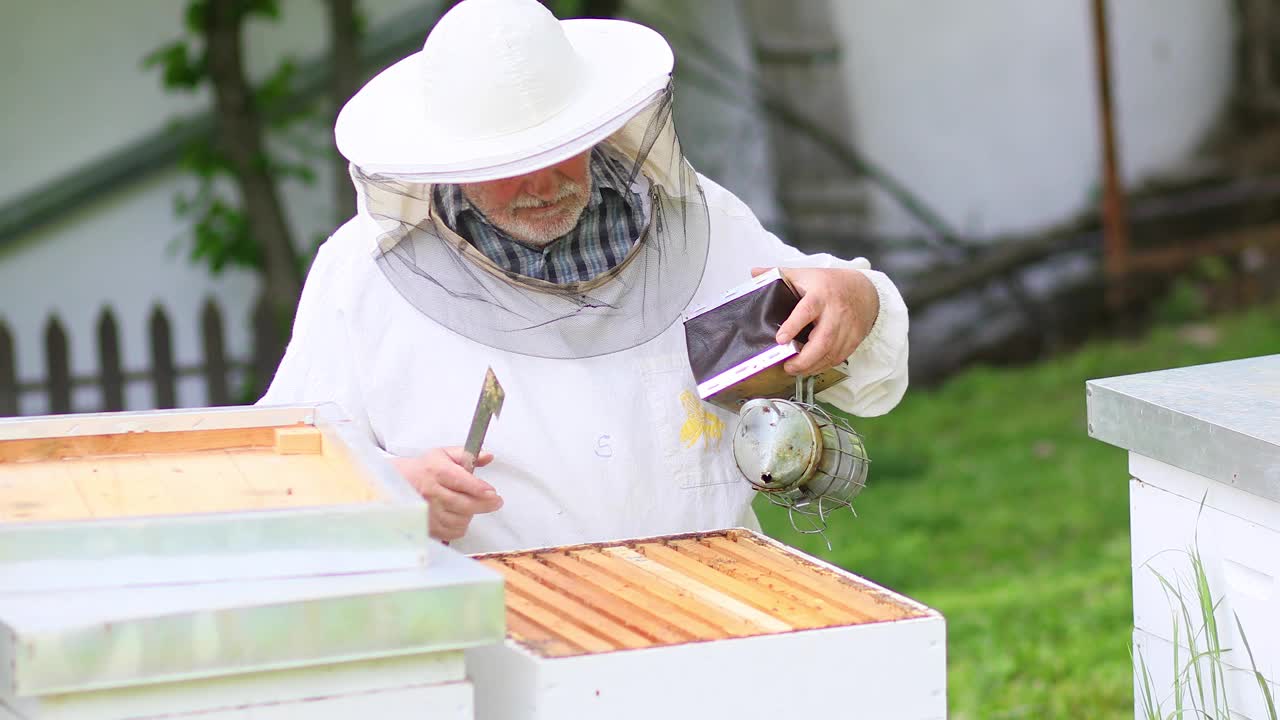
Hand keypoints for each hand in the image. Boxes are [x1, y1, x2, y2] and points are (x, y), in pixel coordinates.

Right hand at [391, 447, 501, 541]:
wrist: (395, 484)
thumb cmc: (423, 469)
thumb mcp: (442, 455)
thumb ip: (466, 454)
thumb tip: (488, 456)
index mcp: (436, 472)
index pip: (462, 482)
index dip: (480, 489)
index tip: (493, 492)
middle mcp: (431, 493)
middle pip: (465, 504)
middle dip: (485, 504)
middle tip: (496, 502)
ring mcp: (428, 512)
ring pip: (460, 519)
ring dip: (471, 514)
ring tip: (470, 505)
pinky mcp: (426, 526)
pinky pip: (452, 532)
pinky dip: (460, 526)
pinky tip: (459, 516)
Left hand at [751, 266, 879, 375]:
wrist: (865, 291)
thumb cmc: (831, 284)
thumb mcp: (805, 274)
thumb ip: (779, 274)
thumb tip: (754, 272)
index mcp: (821, 294)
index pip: (807, 310)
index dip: (793, 325)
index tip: (780, 339)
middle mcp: (836, 312)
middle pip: (823, 339)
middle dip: (804, 358)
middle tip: (788, 366)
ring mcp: (847, 327)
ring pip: (832, 352)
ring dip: (813, 365)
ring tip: (796, 369)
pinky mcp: (854, 339)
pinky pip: (839, 357)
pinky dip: (824, 365)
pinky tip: (812, 367)